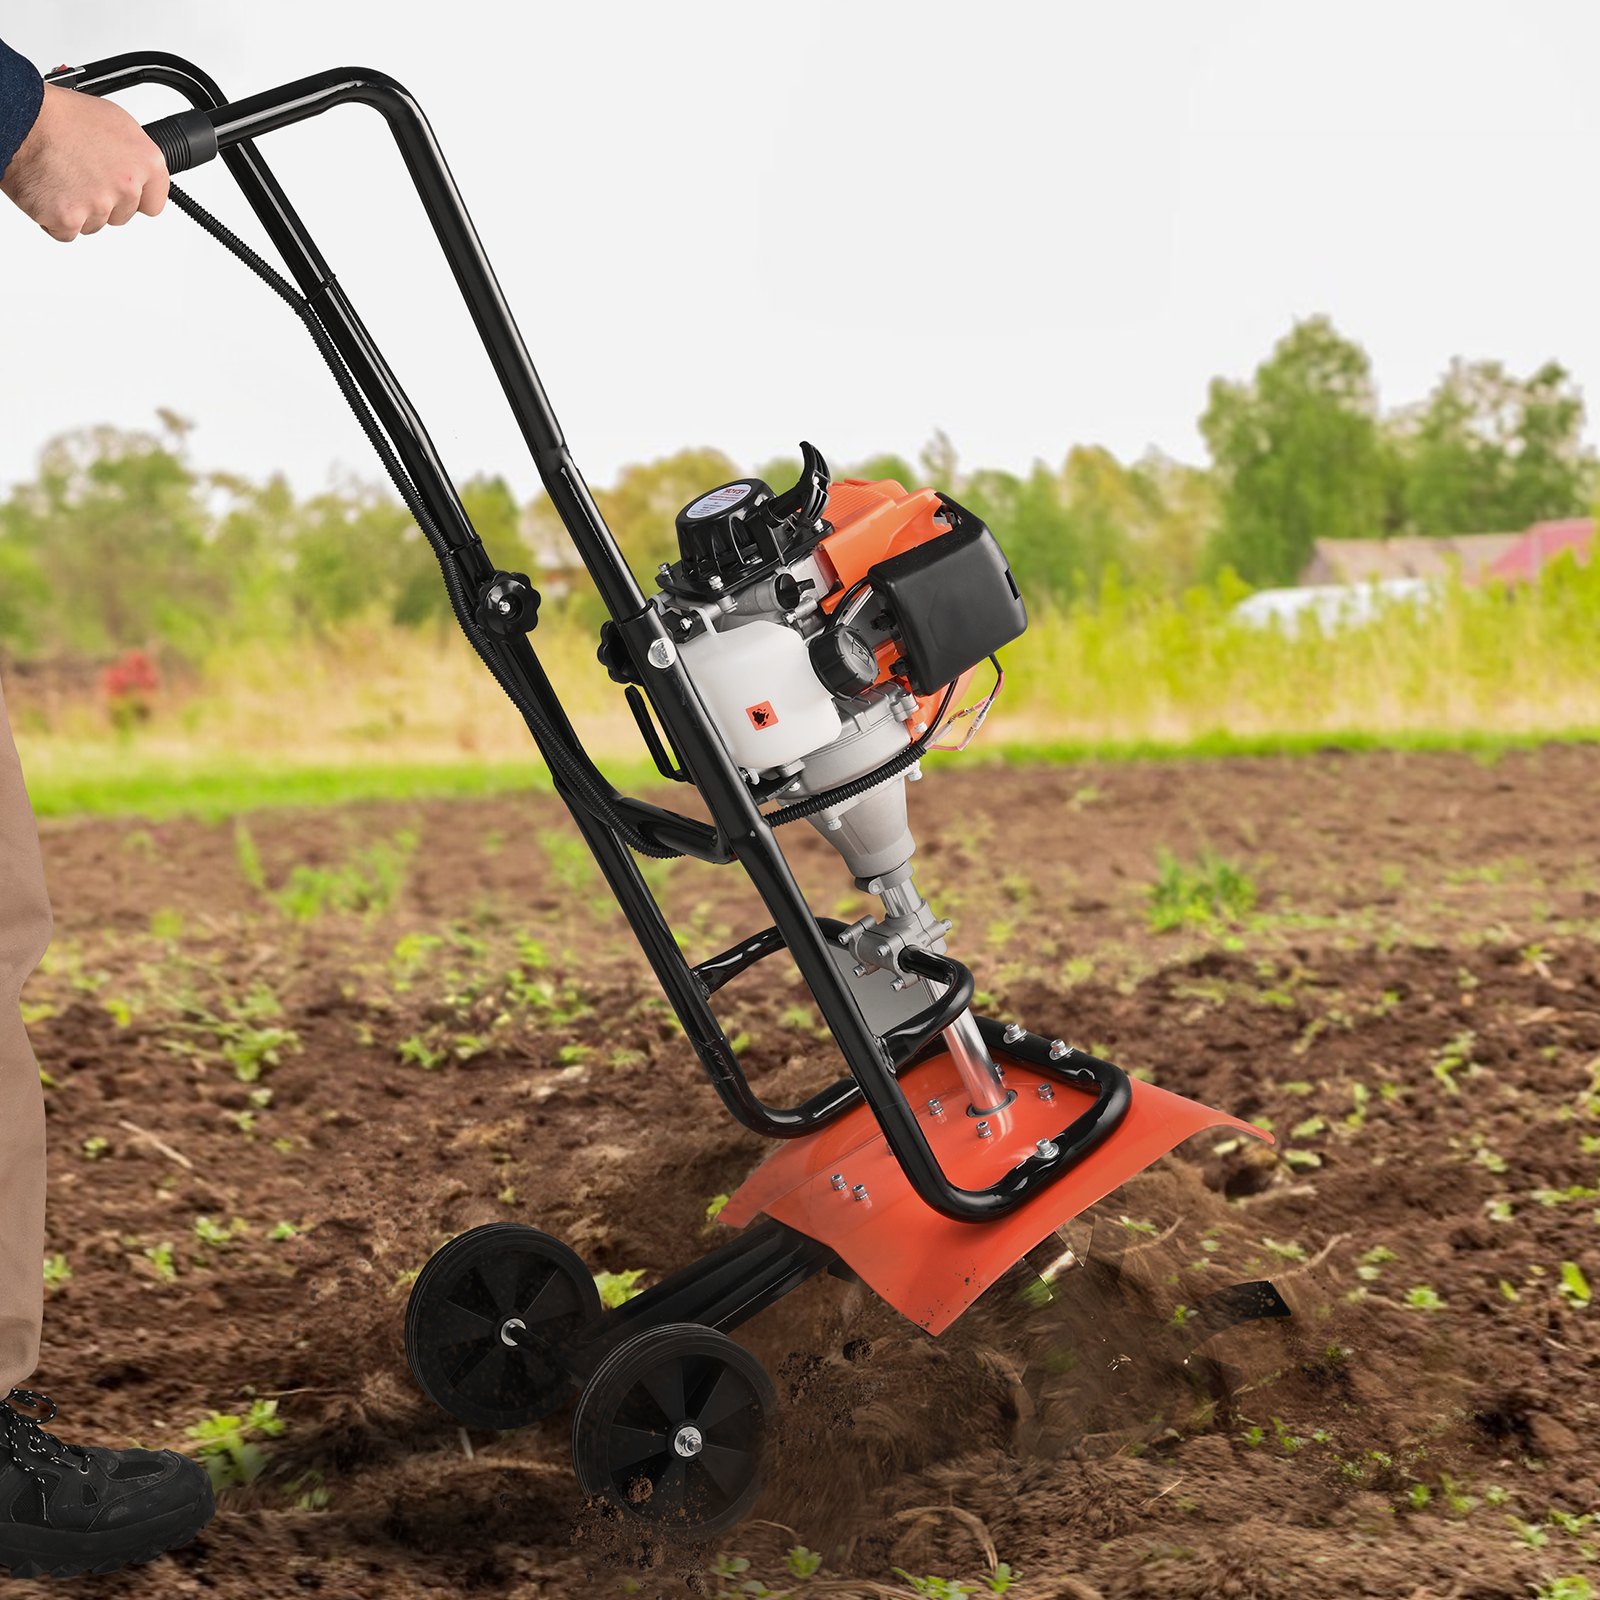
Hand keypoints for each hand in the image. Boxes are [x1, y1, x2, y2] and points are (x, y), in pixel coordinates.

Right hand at [1, 83, 167, 241]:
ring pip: (94, 224)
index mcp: (146, 161)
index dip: (134, 198)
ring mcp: (99, 204)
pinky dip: (55, 218)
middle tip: (78, 173)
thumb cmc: (60, 116)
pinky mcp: (69, 218)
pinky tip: (48, 190)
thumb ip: (134, 158)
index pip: (154, 203)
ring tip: (60, 175)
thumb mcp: (114, 124)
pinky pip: (67, 232)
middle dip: (101, 201)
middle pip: (121, 215)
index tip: (119, 190)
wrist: (20, 118)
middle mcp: (127, 185)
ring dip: (77, 207)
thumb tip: (141, 175)